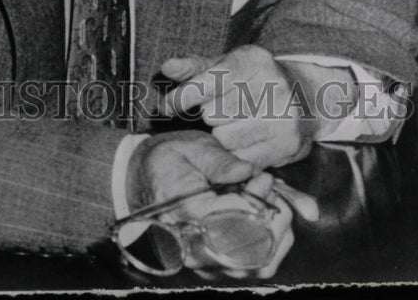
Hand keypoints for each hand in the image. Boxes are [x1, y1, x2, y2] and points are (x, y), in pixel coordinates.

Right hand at [125, 131, 316, 278]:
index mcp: (186, 214)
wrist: (141, 181)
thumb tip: (249, 171)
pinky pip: (253, 267)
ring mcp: (205, 261)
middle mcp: (194, 247)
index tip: (263, 176)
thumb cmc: (167, 162)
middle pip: (252, 250)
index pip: (235, 218)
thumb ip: (220, 161)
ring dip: (276, 233)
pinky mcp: (214, 265)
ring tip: (272, 202)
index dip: (257, 198)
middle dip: (274, 218)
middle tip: (272, 190)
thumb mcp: (190, 148)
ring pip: (258, 264)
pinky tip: (267, 218)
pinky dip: (270, 245)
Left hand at [158, 44, 320, 167]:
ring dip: (221, 135)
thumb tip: (167, 67)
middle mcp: (273, 86)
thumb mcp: (225, 65)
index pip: (208, 82)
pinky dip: (236, 152)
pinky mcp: (288, 144)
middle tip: (218, 112)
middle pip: (213, 113)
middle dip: (207, 115)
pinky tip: (245, 139)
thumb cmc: (253, 80)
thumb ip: (193, 67)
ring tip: (234, 124)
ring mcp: (283, 116)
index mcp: (253, 60)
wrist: (306, 97)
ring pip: (224, 138)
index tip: (165, 107)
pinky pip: (242, 158)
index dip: (182, 97)